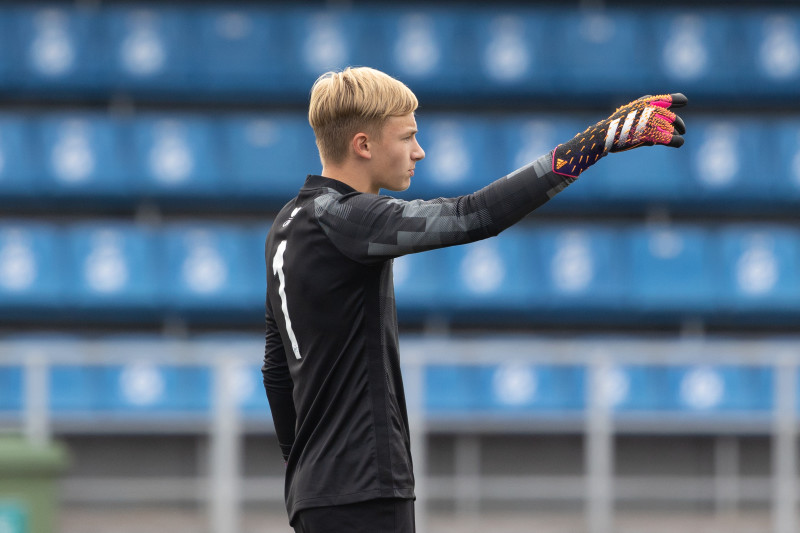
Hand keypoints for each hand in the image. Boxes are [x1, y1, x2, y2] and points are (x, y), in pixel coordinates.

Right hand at [552, 93, 686, 177]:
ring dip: (675, 135)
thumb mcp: (629, 117)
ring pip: (672, 128)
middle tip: (682, 130)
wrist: (603, 136)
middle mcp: (650, 109)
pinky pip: (669, 138)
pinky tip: (678, 143)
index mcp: (645, 102)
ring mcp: (650, 121)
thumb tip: (655, 136)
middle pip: (671, 117)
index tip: (684, 102)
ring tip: (677, 139)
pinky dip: (676, 142)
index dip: (677, 100)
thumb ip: (644, 119)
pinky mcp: (650, 134)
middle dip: (679, 124)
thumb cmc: (615, 128)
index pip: (666, 99)